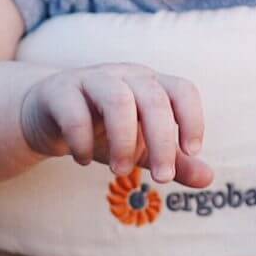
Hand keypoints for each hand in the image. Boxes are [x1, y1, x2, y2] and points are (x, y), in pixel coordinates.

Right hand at [19, 64, 214, 186]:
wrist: (47, 118)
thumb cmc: (103, 131)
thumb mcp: (141, 149)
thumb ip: (173, 162)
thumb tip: (208, 179)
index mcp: (150, 85)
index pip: (182, 90)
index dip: (193, 119)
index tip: (191, 152)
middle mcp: (124, 76)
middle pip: (153, 99)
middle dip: (162, 142)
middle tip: (161, 179)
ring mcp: (90, 79)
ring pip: (117, 100)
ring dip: (124, 141)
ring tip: (120, 172)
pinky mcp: (58, 91)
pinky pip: (74, 112)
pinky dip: (82, 142)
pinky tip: (83, 161)